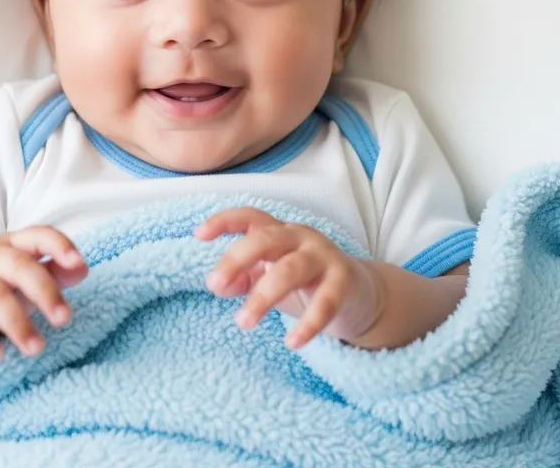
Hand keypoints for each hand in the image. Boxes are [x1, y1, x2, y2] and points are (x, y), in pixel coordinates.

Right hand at [0, 226, 87, 361]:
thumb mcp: (28, 278)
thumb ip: (56, 272)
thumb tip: (82, 269)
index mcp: (13, 243)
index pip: (38, 235)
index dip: (59, 246)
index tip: (79, 263)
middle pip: (19, 267)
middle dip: (45, 292)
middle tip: (64, 319)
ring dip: (18, 323)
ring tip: (37, 348)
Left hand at [195, 207, 381, 348]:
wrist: (361, 294)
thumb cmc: (304, 282)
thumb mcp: (269, 276)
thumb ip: (243, 278)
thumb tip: (217, 285)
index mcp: (278, 232)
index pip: (249, 217)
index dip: (225, 221)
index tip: (199, 234)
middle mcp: (300, 237)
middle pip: (266, 238)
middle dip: (237, 259)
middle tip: (213, 285)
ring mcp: (324, 256)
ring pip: (290, 269)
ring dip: (263, 296)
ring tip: (243, 322)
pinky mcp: (345, 281)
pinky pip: (325, 302)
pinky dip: (308, 324)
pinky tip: (292, 342)